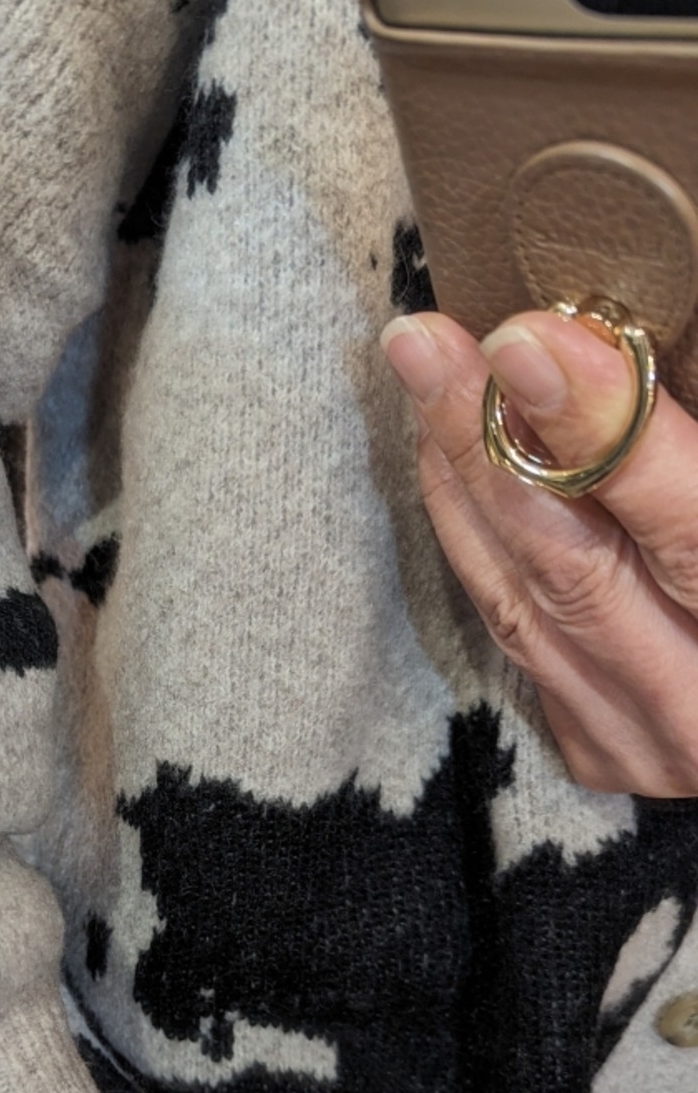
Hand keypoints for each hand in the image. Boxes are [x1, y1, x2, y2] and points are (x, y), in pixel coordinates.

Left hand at [382, 307, 697, 796]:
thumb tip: (609, 355)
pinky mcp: (604, 750)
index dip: (603, 430)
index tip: (526, 342)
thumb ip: (692, 459)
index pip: (685, 527)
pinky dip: (482, 541)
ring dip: (465, 483)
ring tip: (427, 375)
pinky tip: (456, 464)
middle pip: (573, 564)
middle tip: (423, 342)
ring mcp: (648, 740)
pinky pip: (517, 634)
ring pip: (522, 605)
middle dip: (489, 441)